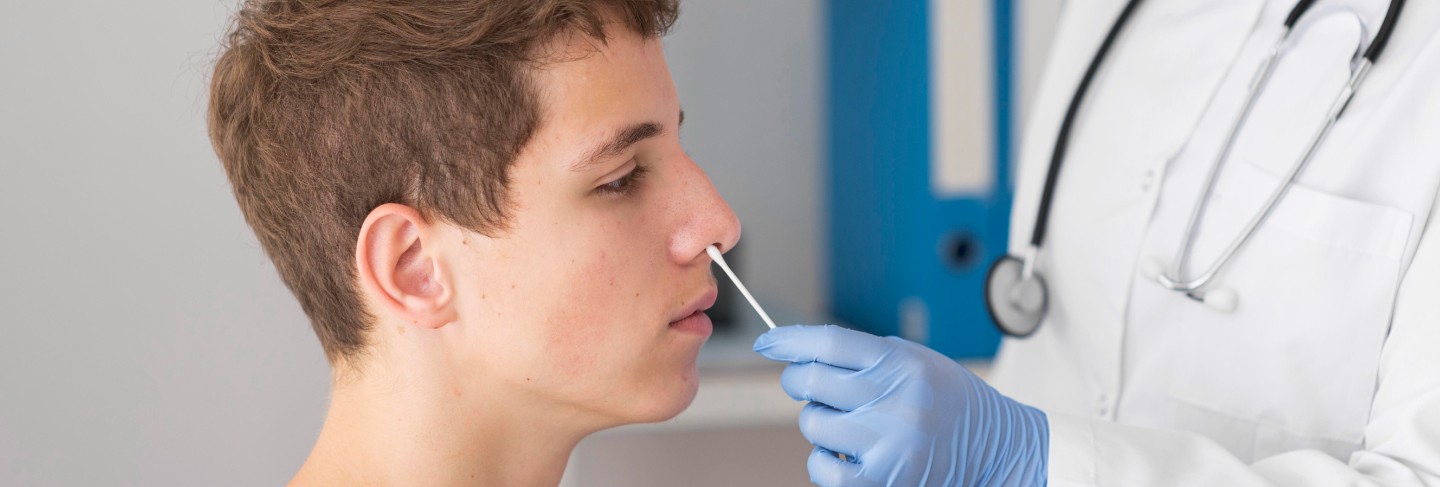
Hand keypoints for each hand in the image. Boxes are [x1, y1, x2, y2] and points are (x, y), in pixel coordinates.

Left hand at [754, 325, 1047, 486]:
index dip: (788, 340)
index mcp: (902, 364)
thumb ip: (864, 357)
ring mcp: (889, 444)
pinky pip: (821, 467)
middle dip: (800, 381)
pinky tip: (846, 455)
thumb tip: (799, 355)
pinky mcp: (883, 481)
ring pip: (812, 423)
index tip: (767, 341)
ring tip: (850, 425)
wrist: (997, 449)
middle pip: (810, 380)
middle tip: (813, 387)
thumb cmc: (948, 400)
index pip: (828, 342)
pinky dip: (824, 461)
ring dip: (819, 423)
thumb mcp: (916, 361)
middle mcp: (895, 400)